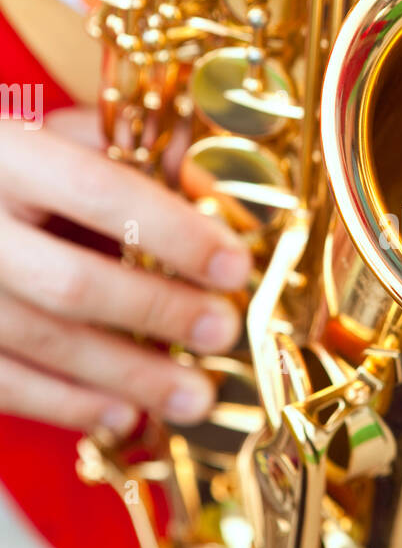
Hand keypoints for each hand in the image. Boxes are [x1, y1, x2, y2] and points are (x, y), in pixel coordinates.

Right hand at [0, 108, 250, 434]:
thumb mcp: (27, 132)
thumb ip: (105, 142)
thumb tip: (197, 168)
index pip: (99, 192)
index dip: (173, 232)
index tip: (232, 263)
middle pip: (71, 283)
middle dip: (157, 312)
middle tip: (220, 330)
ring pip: (43, 345)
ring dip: (127, 376)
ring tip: (192, 396)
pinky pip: (4, 386)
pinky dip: (67, 405)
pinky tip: (122, 415)